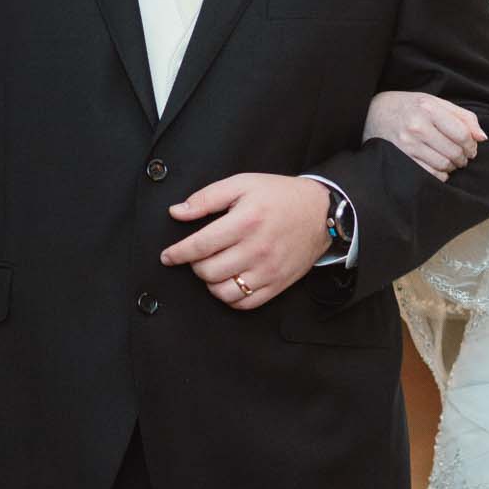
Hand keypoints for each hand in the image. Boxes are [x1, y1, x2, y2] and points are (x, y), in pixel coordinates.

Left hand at [162, 173, 329, 309]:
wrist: (320, 212)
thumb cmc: (279, 195)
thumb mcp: (242, 184)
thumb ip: (207, 198)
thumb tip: (177, 212)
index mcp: (246, 221)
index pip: (200, 245)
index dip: (178, 253)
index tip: (167, 256)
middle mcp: (257, 249)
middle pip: (208, 271)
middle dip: (194, 265)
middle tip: (197, 256)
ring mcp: (268, 270)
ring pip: (223, 292)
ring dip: (210, 282)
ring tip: (213, 269)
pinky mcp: (277, 284)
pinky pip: (245, 304)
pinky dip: (230, 297)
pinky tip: (229, 281)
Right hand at [364, 90, 485, 179]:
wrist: (372, 112)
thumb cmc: (408, 107)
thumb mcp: (434, 102)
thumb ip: (462, 117)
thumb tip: (482, 138)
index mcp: (428, 108)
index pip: (462, 134)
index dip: (471, 145)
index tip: (471, 148)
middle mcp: (417, 126)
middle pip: (454, 152)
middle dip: (463, 158)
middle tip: (461, 157)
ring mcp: (406, 144)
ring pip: (443, 165)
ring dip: (451, 167)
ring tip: (449, 162)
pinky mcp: (400, 159)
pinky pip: (429, 174)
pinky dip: (439, 175)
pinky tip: (438, 168)